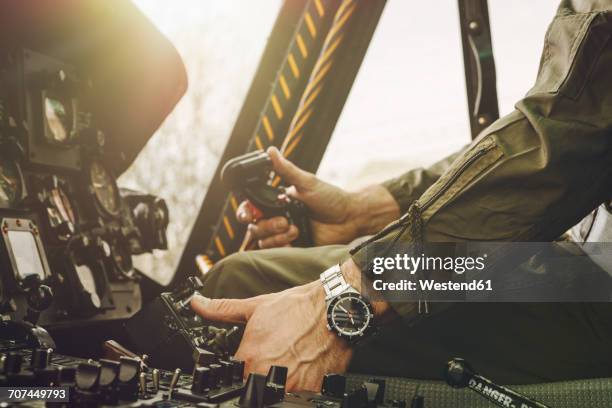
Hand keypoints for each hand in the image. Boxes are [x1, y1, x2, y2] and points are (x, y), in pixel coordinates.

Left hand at [191, 280, 350, 390]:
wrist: (335, 309)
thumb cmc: (298, 308)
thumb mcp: (255, 306)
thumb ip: (222, 310)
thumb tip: (197, 304)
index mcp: (249, 358)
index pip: (234, 377)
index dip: (242, 367)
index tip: (253, 357)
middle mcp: (267, 376)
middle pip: (254, 387)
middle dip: (261, 374)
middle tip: (275, 356)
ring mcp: (291, 387)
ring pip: (276, 393)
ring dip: (280, 381)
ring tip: (290, 360)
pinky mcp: (311, 391)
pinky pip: (299, 396)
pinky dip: (300, 384)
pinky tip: (304, 366)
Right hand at [237, 147, 399, 247]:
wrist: (349, 219)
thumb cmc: (330, 198)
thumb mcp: (307, 182)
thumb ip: (286, 170)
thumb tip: (271, 151)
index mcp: (275, 202)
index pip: (250, 209)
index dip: (245, 213)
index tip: (250, 215)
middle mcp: (276, 218)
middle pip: (254, 228)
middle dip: (267, 226)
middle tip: (285, 221)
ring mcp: (283, 234)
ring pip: (263, 242)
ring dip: (277, 237)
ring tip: (295, 229)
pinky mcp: (292, 248)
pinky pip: (276, 253)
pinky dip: (283, 246)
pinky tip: (296, 238)